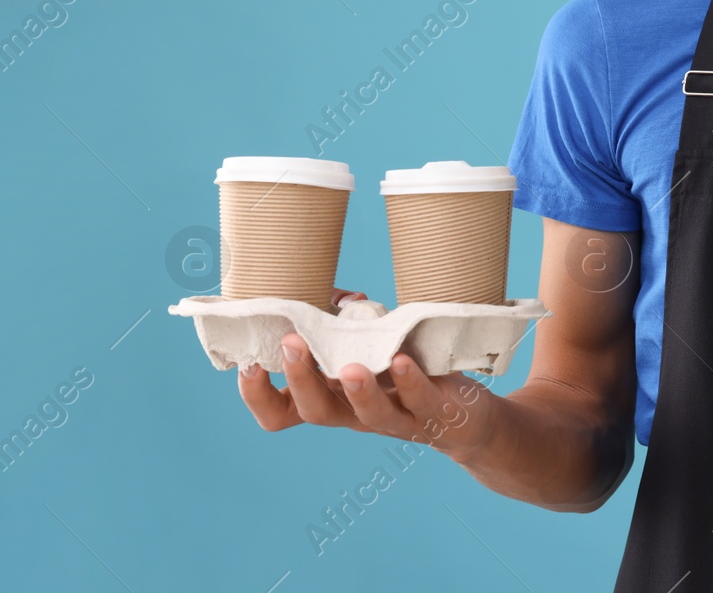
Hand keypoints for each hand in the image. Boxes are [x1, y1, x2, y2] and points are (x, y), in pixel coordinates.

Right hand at [237, 286, 498, 462]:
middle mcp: (355, 414)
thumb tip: (338, 295)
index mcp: (331, 399)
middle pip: (315, 412)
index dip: (257, 396)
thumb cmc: (406, 374)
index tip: (248, 362)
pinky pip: (419, 401)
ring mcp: (395, 417)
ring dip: (357, 390)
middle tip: (291, 343)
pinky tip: (401, 359)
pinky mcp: (433, 413)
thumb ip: (347, 322)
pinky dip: (410, 381)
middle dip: (301, 378)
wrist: (464, 418)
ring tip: (350, 367)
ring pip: (368, 414)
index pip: (279, 413)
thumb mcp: (370, 346)